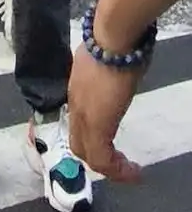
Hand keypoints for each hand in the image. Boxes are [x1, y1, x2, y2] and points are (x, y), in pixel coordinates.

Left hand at [67, 42, 144, 182]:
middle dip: (99, 160)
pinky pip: (102, 158)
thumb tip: (113, 75)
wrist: (112, 39)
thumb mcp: (102, 64)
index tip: (111, 147)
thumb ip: (103, 77)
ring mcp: (85, 117)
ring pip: (89, 155)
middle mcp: (77, 108)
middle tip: (121, 164)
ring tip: (130, 172)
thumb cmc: (113, 44)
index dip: (91, 141)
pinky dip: (118, 170)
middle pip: (79, 145)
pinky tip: (134, 171)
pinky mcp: (98, 124)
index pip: (77, 126)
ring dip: (111, 168)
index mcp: (77, 93)